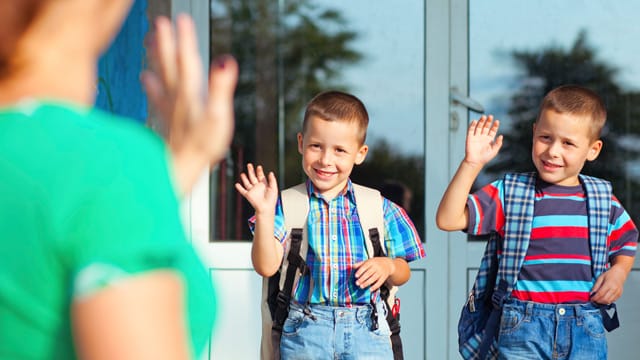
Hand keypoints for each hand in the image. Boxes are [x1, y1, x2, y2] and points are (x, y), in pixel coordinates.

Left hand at [142, 14, 237, 193]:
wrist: (179, 170)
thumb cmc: (201, 147)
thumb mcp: (219, 117)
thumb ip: (221, 88)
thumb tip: (225, 60)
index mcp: (190, 93)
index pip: (188, 60)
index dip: (185, 38)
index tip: (181, 18)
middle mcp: (177, 97)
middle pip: (170, 63)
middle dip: (165, 41)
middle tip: (159, 20)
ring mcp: (170, 109)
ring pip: (161, 75)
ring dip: (156, 56)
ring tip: (149, 38)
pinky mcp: (167, 120)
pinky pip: (156, 96)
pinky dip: (150, 84)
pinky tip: (144, 76)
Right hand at [235, 163, 278, 214]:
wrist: (266, 208)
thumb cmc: (271, 200)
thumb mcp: (274, 188)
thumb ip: (272, 180)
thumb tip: (271, 172)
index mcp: (264, 185)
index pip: (261, 176)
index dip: (259, 171)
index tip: (259, 167)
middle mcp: (257, 187)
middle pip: (253, 177)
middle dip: (251, 171)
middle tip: (249, 165)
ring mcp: (252, 191)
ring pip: (247, 183)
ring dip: (244, 178)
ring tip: (242, 174)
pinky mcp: (248, 195)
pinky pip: (242, 191)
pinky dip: (239, 188)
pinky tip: (237, 184)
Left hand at [354, 258, 394, 290]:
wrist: (388, 264)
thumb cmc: (375, 263)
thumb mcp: (368, 261)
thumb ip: (360, 264)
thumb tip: (352, 267)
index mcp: (372, 262)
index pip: (365, 266)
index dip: (360, 271)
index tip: (356, 276)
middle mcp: (377, 267)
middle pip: (369, 273)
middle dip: (362, 279)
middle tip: (357, 283)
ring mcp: (381, 273)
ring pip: (373, 279)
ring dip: (367, 283)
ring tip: (361, 286)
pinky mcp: (383, 278)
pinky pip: (379, 283)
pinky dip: (374, 287)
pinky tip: (370, 290)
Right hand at [464, 115, 502, 167]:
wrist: (475, 161)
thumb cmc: (485, 158)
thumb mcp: (494, 151)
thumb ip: (498, 143)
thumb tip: (501, 136)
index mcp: (489, 139)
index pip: (492, 130)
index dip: (495, 126)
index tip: (497, 121)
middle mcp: (483, 137)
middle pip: (486, 127)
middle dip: (488, 122)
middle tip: (490, 116)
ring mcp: (476, 136)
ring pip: (479, 126)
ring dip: (481, 121)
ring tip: (483, 117)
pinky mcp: (470, 137)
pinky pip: (471, 130)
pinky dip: (472, 125)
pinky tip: (475, 121)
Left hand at [590, 265, 626, 304]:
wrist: (619, 273)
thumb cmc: (610, 274)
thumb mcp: (600, 278)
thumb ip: (596, 286)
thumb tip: (592, 293)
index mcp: (609, 284)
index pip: (600, 294)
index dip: (595, 298)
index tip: (591, 299)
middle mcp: (614, 289)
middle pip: (605, 299)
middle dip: (598, 301)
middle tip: (594, 300)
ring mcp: (618, 293)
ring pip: (609, 301)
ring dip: (602, 302)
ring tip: (598, 300)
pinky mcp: (619, 295)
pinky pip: (612, 301)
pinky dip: (607, 301)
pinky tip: (604, 299)